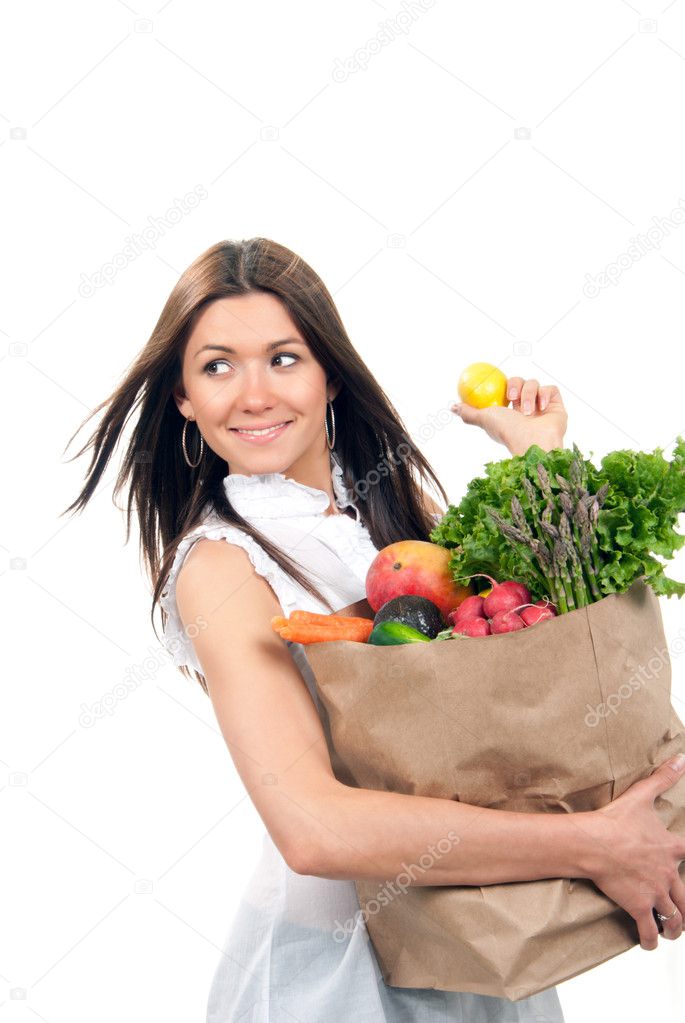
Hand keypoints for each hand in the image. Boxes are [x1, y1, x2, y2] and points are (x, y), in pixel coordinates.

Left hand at [451, 377, 567, 455]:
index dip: (503, 384)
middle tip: (511, 398)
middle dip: (515, 386)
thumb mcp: (484, 419)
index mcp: (511, 411)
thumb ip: (469, 413)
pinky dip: (544, 395)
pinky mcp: (557, 406)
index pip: (507, 388)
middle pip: (521, 381)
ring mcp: (543, 407)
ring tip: (527, 412)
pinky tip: (540, 409)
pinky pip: (551, 389)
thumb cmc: (507, 432)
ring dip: (528, 395)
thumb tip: (451, 407)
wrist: (533, 442)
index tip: (498, 386)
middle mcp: (527, 408)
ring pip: (534, 383)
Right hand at [582, 755, 684, 950]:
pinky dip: (651, 939)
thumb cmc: (615, 821)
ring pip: (675, 917)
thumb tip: (681, 758)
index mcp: (671, 848)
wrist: (594, 842)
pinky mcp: (639, 906)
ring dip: (675, 926)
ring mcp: (655, 892)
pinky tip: (649, 942)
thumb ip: (663, 777)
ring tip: (672, 930)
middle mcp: (668, 873)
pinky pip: (650, 930)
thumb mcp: (642, 796)